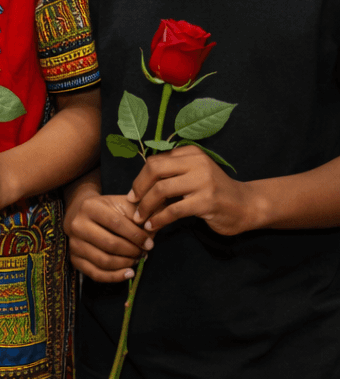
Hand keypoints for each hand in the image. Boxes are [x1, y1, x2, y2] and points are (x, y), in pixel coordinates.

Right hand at [64, 187, 148, 282]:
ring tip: (136, 260)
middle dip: (132, 251)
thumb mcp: (121, 204)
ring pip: (103, 261)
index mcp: (89, 207)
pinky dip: (115, 277)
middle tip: (144, 252)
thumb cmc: (107, 209)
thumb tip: (154, 225)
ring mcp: (73, 243)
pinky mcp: (74, 258)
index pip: (116, 223)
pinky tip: (128, 273)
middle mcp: (77, 225)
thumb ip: (139, 212)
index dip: (136, 235)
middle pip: (109, 244)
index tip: (150, 243)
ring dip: (125, 264)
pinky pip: (96, 274)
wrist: (80, 212)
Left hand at [129, 145, 254, 236]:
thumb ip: (172, 172)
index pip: (155, 160)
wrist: (246, 205)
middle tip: (132, 203)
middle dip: (139, 188)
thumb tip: (139, 183)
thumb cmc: (213, 191)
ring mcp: (203, 181)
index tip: (134, 193)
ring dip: (146, 206)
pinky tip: (153, 225)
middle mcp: (196, 162)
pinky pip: (174, 210)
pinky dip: (159, 219)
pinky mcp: (207, 201)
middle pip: (155, 170)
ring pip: (162, 190)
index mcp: (190, 153)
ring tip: (140, 218)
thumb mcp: (194, 173)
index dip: (140, 178)